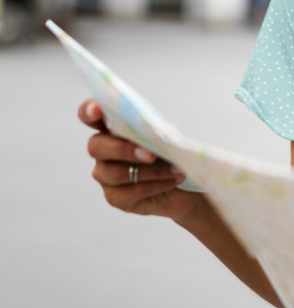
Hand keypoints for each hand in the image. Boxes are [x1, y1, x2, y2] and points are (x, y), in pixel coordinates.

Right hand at [78, 99, 198, 221]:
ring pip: (114, 173)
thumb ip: (156, 129)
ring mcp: (106, 174)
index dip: (89, 111)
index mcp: (114, 126)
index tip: (96, 110)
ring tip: (175, 169)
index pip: (90, 115)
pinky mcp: (116, 197)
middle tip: (151, 155)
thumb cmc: (177, 150)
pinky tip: (173, 180)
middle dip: (123, 150)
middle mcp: (104, 150)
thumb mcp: (171, 135)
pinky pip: (129, 192)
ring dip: (149, 171)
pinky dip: (155, 185)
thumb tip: (155, 132)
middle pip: (96, 147)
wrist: (191, 180)